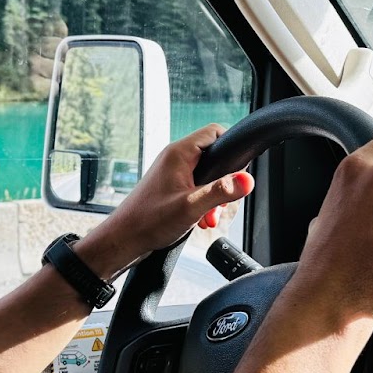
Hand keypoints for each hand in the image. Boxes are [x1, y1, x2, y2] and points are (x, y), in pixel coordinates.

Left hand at [77, 124, 254, 277]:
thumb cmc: (149, 221)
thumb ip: (221, 192)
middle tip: (222, 201)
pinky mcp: (170, 186)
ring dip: (213, 196)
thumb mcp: (192, 207)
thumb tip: (248, 180)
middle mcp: (175, 158)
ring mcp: (172, 172)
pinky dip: (202, 202)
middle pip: (213, 155)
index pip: (214, 132)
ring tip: (209, 215)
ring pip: (206, 174)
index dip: (231, 147)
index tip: (238, 170)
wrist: (124, 240)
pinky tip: (200, 220)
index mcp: (179, 153)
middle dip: (223, 180)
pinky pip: (195, 187)